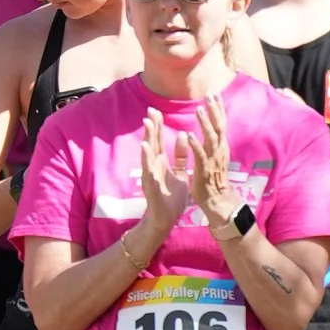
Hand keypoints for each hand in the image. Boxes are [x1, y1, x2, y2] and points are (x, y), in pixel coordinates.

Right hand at [135, 107, 199, 242]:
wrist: (166, 219)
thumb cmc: (172, 197)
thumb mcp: (180, 173)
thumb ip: (180, 156)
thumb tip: (184, 136)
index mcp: (162, 162)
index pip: (160, 141)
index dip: (158, 126)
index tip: (157, 110)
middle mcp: (154, 166)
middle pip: (153, 143)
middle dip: (152, 127)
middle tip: (150, 110)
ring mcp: (150, 175)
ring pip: (148, 154)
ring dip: (148, 139)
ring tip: (148, 124)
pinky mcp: (151, 186)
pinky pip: (149, 171)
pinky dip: (147, 160)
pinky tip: (145, 149)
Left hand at [190, 89, 242, 231]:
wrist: (218, 201)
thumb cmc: (214, 180)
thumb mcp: (216, 157)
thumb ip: (214, 143)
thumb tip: (214, 130)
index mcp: (221, 147)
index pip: (221, 124)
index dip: (218, 109)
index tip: (214, 93)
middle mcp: (219, 151)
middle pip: (219, 127)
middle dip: (214, 110)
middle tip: (209, 95)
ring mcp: (213, 160)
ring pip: (211, 138)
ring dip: (205, 124)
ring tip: (198, 110)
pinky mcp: (204, 170)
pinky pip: (200, 156)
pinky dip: (195, 145)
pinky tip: (190, 135)